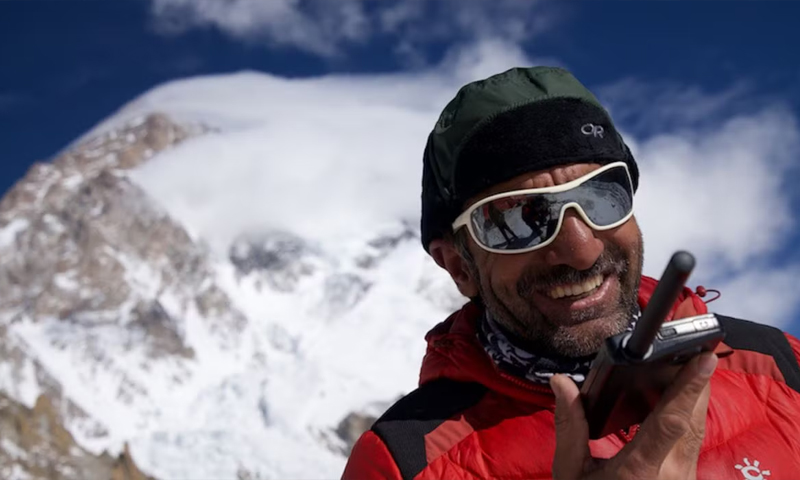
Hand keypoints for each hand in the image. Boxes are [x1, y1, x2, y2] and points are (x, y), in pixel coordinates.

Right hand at [550, 353, 717, 479]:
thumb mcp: (570, 473)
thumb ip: (569, 426)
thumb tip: (561, 382)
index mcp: (640, 471)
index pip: (670, 422)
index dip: (688, 389)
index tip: (703, 360)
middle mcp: (672, 475)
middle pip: (692, 419)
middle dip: (696, 383)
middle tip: (692, 349)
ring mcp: (684, 479)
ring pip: (697, 429)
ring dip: (694, 397)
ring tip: (686, 365)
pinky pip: (691, 441)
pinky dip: (686, 415)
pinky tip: (673, 399)